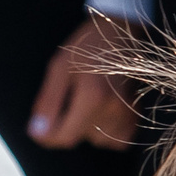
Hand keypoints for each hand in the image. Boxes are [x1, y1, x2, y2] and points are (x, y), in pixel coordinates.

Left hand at [27, 16, 141, 149]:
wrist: (121, 34)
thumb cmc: (86, 47)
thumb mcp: (58, 69)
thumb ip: (48, 103)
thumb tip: (38, 134)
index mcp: (92, 97)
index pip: (65, 137)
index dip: (47, 136)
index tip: (39, 127)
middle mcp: (113, 110)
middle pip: (81, 139)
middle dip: (69, 125)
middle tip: (69, 99)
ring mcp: (129, 115)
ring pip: (100, 141)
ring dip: (89, 129)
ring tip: (87, 104)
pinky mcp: (138, 116)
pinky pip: (118, 140)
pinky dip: (107, 131)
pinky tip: (103, 112)